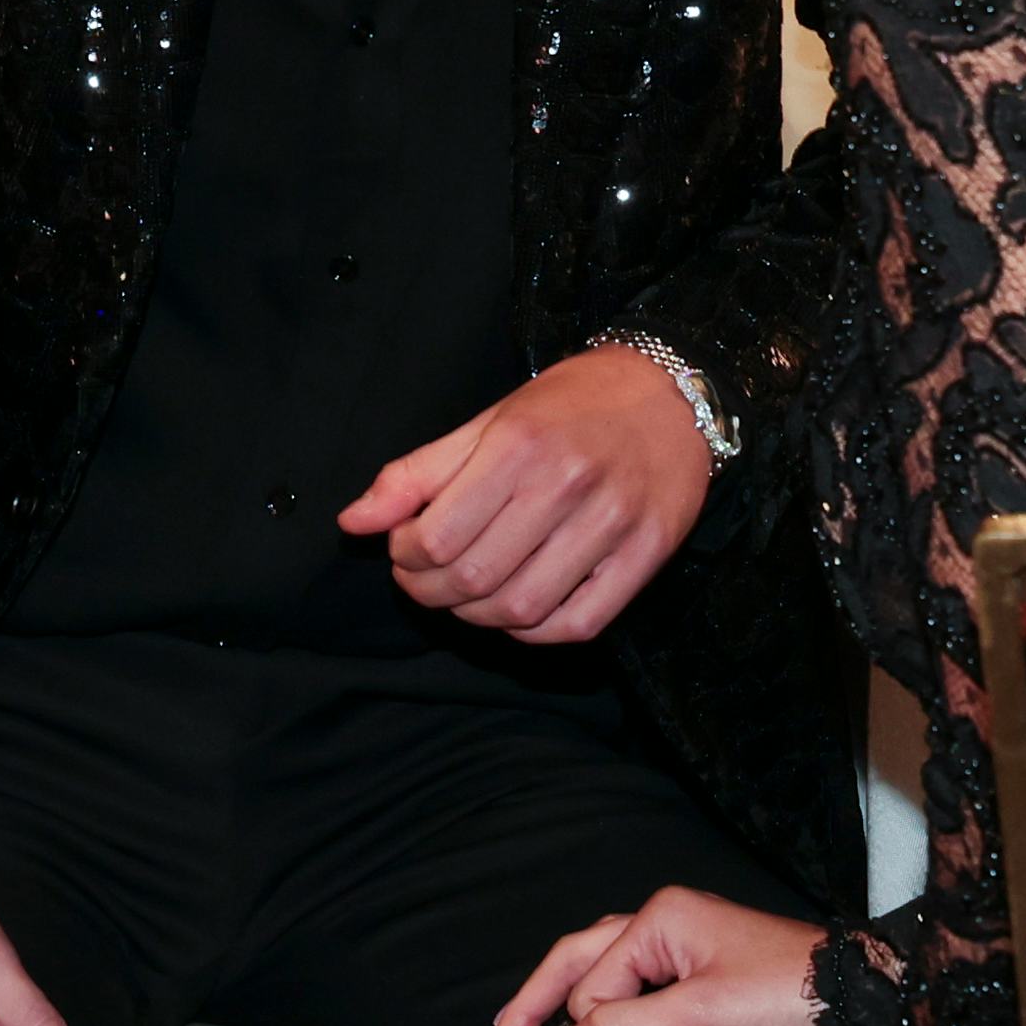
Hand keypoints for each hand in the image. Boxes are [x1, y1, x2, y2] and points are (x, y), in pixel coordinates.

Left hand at [339, 340, 713, 642]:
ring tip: (467, 594)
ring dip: (477, 617)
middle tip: (424, 578)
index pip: (436, 537)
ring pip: (521, 610)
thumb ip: (417, 473)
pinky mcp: (648, 555)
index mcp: (519, 446)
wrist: (671, 392)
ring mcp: (612, 524)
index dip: (404, 558)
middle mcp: (567, 484)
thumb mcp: (488, 422)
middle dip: (430, 592)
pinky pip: (578, 625)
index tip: (404, 549)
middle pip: (474, 579)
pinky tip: (519, 608)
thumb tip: (354, 523)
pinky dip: (535, 633)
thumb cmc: (570, 406)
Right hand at [484, 883, 825, 1025]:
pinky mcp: (696, 972)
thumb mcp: (702, 1015)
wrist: (857, 998)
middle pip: (578, 961)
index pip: (591, 980)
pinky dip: (605, 1018)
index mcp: (660, 919)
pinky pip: (633, 992)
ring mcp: (680, 945)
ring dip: (566, 1010)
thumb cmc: (788, 997)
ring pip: (602, 975)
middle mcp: (663, 922)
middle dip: (535, 1004)